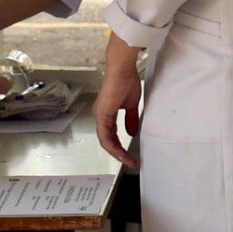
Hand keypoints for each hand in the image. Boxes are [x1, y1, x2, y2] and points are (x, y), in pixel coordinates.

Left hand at [93, 36, 142, 168]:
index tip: (130, 156)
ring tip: (127, 160)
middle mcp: (101, 116)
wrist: (122, 69)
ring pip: (106, 141)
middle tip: (129, 161)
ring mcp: (100, 116)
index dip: (120, 147)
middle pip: (107, 141)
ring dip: (116, 152)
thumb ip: (131, 119)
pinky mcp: (102, 115)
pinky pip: (105, 136)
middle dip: (119, 153)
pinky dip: (113, 146)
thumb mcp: (131, 105)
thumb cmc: (126, 81)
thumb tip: (132, 132)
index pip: (111, 135)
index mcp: (107, 113)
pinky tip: (120, 152)